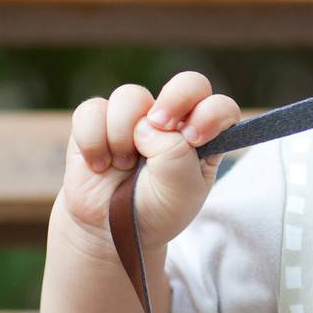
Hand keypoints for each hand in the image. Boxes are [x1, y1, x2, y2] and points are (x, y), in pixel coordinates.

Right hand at [58, 71, 241, 250]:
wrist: (108, 230)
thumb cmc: (154, 210)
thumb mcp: (179, 192)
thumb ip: (174, 155)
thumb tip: (147, 125)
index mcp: (203, 137)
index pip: (219, 107)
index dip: (210, 114)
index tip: (193, 138)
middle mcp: (172, 121)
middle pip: (187, 82)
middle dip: (176, 99)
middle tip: (159, 124)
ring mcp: (135, 117)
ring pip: (130, 95)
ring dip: (123, 135)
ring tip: (123, 165)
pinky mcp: (97, 120)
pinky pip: (92, 110)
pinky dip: (93, 141)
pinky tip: (99, 164)